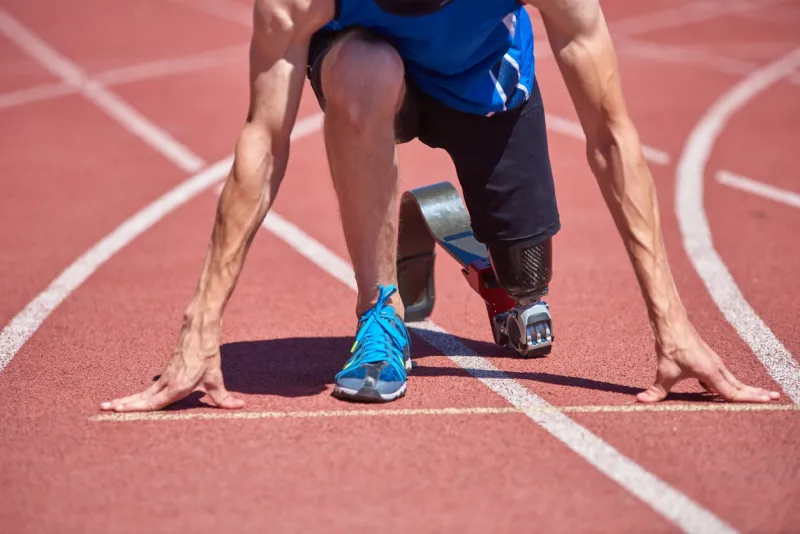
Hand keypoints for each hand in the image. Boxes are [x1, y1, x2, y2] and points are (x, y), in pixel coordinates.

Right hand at [100, 319, 244, 411]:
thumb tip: (239, 407)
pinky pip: (150, 387)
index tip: (119, 411)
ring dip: (127, 399)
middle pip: (142, 397)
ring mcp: (165, 376)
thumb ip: (224, 397)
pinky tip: (131, 399)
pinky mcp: (167, 371)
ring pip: (143, 392)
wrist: (199, 329)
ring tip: (109, 405)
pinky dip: (139, 395)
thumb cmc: (207, 353)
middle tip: (103, 408)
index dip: (136, 408)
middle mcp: (167, 382)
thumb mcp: (216, 377)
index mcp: (177, 386)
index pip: (153, 402)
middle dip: (123, 405)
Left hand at [637, 319, 780, 402]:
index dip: (749, 399)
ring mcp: (713, 362)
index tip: (766, 402)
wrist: (671, 322)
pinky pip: (721, 376)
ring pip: (731, 380)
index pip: (732, 392)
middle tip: (774, 398)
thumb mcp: (664, 371)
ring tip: (758, 395)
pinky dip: (727, 384)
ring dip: (744, 389)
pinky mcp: (707, 359)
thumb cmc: (671, 345)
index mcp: (711, 371)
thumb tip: (640, 401)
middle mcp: (716, 367)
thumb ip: (656, 390)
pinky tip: (718, 391)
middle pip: (739, 385)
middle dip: (756, 393)